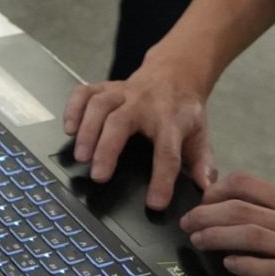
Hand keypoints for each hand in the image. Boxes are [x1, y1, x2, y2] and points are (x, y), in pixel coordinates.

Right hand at [62, 49, 217, 213]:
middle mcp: (144, 104)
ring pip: (99, 105)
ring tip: (80, 156)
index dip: (162, 178)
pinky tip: (68, 128)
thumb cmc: (184, 111)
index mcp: (171, 120)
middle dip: (107, 149)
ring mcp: (122, 92)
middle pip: (121, 123)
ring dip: (86, 129)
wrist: (175, 73)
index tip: (154, 203)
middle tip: (97, 176)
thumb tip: (206, 189)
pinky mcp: (106, 86)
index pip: (168, 152)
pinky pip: (85, 91)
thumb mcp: (201, 135)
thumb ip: (204, 163)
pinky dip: (73, 107)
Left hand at [182, 174, 274, 275]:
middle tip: (188, 222)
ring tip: (198, 241)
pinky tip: (231, 265)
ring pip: (250, 235)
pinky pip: (272, 269)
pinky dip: (247, 265)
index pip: (248, 184)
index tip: (202, 200)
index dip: (217, 190)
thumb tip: (260, 216)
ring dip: (217, 237)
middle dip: (206, 213)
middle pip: (240, 208)